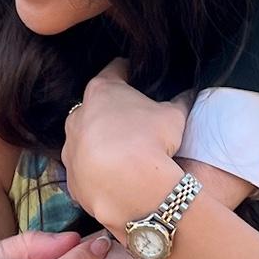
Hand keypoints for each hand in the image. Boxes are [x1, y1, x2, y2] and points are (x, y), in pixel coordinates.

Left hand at [62, 60, 185, 231]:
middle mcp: (78, 116)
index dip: (128, 72)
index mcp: (102, 91)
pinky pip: (83, 170)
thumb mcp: (174, 116)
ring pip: (84, 140)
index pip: (115, 70)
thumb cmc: (151, 141)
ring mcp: (70, 147)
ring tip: (123, 156)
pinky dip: (96, 172)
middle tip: (134, 125)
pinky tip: (114, 178)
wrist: (130, 188)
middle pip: (95, 107)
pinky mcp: (71, 177)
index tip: (135, 77)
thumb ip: (180, 101)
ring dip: (100, 144)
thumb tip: (188, 95)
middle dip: (112, 113)